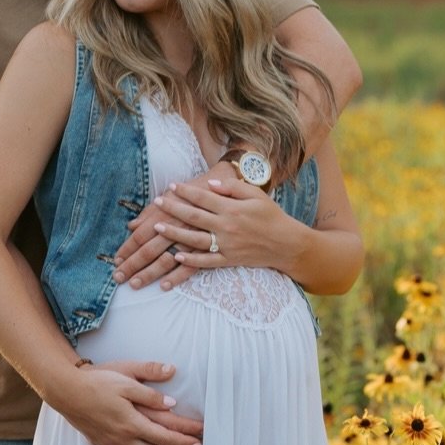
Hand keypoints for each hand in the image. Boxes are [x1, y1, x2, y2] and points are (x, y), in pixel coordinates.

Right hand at [50, 359, 202, 444]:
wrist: (67, 391)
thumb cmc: (97, 382)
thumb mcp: (126, 379)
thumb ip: (150, 392)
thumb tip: (172, 402)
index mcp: (132, 422)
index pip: (165, 436)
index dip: (184, 441)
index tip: (200, 442)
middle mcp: (124, 438)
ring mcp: (112, 444)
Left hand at [153, 176, 295, 272]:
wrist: (287, 244)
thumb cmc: (272, 216)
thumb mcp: (256, 195)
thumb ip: (233, 187)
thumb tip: (211, 182)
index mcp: (233, 208)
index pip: (204, 197)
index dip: (186, 191)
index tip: (172, 186)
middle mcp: (227, 226)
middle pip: (194, 217)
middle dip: (173, 208)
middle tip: (157, 202)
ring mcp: (227, 245)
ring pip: (195, 239)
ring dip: (175, 233)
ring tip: (158, 227)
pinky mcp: (229, 260)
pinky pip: (207, 262)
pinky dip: (192, 260)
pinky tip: (177, 256)